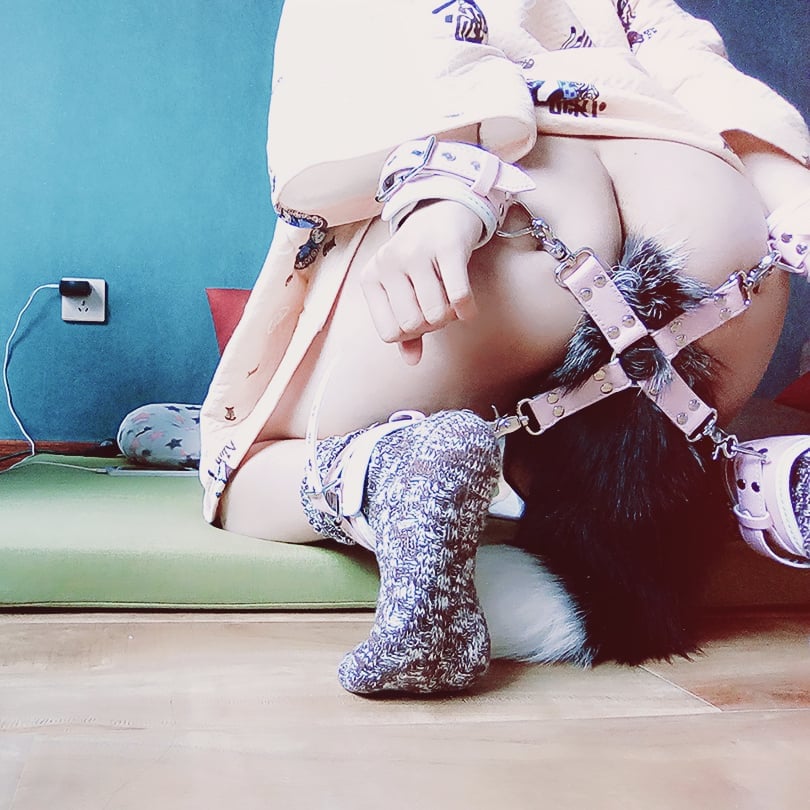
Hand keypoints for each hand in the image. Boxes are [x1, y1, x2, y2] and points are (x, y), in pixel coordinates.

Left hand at [361, 199, 482, 364]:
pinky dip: (467, 309)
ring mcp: (416, 253)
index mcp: (372, 278)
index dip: (410, 334)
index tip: (421, 318)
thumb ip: (406, 329)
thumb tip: (411, 361)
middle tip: (440, 309)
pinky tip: (468, 308)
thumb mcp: (404, 290)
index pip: (389, 333)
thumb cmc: (421, 259)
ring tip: (452, 303)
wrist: (443, 209)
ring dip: (450, 316)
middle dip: (433, 325)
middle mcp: (388, 263)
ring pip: (435, 313)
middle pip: (413, 325)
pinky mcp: (446, 246)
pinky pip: (458, 295)